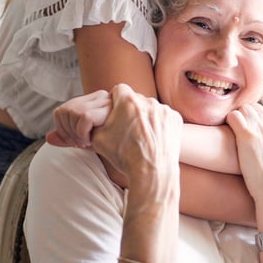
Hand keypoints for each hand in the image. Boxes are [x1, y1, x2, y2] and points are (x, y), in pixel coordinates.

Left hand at [47, 89, 111, 147]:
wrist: (133, 148)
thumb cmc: (110, 142)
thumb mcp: (85, 140)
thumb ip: (67, 137)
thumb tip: (49, 137)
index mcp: (90, 101)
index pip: (61, 111)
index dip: (61, 129)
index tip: (75, 141)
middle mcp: (98, 96)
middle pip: (65, 111)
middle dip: (68, 133)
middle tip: (81, 144)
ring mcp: (104, 100)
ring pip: (73, 113)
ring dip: (77, 134)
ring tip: (87, 143)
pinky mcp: (107, 107)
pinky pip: (84, 118)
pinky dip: (84, 133)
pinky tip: (92, 141)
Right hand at [90, 84, 182, 201]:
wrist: (152, 172)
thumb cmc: (125, 156)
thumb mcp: (98, 139)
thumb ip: (94, 123)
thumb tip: (88, 120)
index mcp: (128, 101)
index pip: (118, 90)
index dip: (115, 101)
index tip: (116, 112)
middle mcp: (147, 100)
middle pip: (135, 100)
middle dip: (131, 110)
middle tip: (128, 128)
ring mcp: (163, 110)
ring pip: (150, 109)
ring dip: (145, 118)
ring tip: (142, 137)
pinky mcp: (175, 119)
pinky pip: (164, 117)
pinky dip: (159, 125)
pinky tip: (154, 139)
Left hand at [225, 103, 262, 206]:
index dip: (262, 120)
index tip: (256, 131)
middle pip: (257, 109)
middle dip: (250, 119)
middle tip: (245, 133)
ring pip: (245, 110)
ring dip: (240, 120)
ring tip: (237, 134)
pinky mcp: (247, 135)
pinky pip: (233, 116)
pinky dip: (230, 122)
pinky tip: (230, 132)